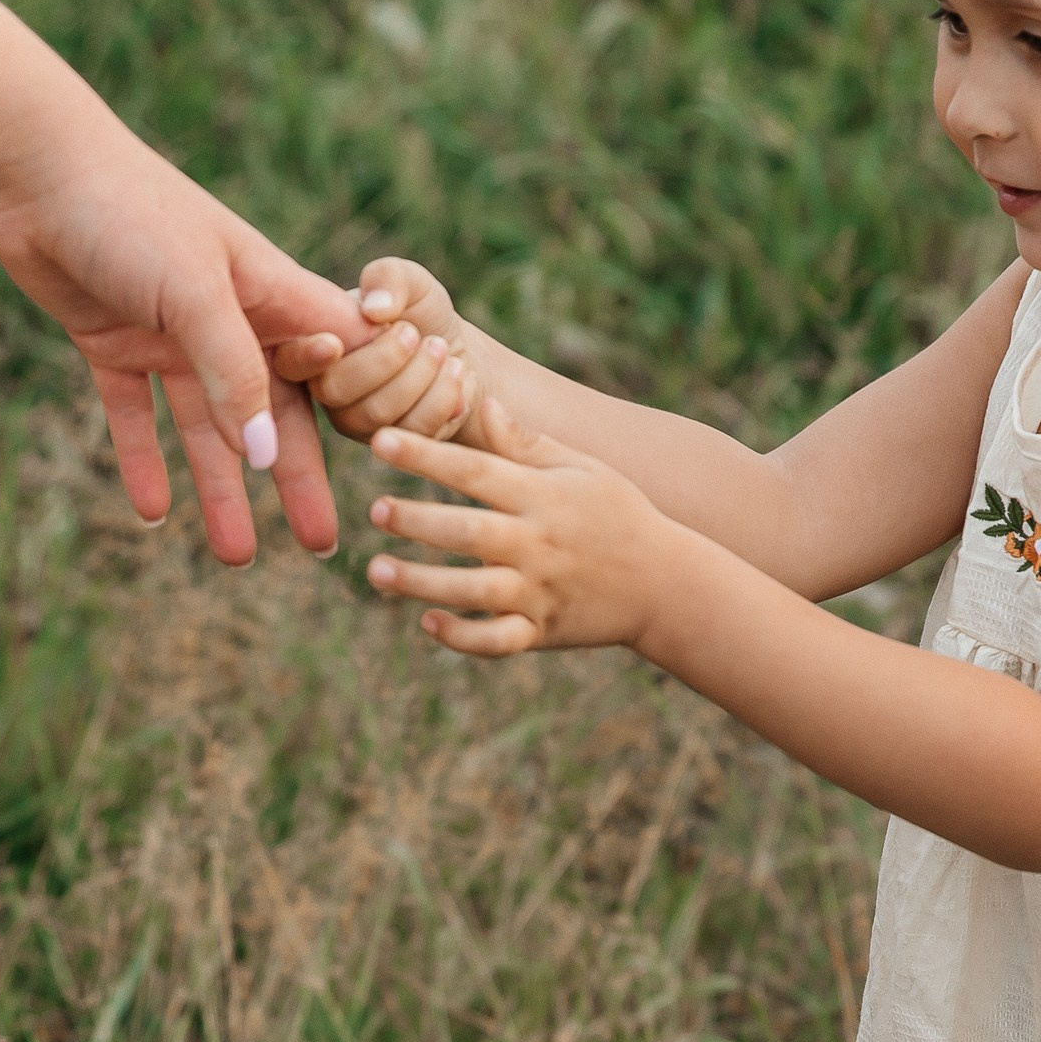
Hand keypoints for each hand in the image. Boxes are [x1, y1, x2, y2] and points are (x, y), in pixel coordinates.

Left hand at [0, 131, 368, 563]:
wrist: (33, 170)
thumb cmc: (130, 212)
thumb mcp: (196, 293)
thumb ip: (234, 374)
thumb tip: (266, 456)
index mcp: (271, 296)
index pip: (340, 362)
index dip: (366, 410)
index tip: (392, 468)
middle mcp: (230, 320)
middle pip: (276, 414)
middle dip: (296, 480)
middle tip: (321, 549)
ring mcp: (172, 334)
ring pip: (208, 428)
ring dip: (221, 491)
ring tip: (235, 558)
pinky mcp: (115, 341)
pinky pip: (137, 416)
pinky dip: (145, 462)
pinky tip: (153, 514)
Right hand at [273, 255, 477, 446]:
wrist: (456, 352)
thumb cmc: (420, 312)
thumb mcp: (410, 282)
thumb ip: (389, 279)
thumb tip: (375, 308)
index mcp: (314, 346)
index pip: (293, 360)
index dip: (309, 357)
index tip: (335, 344)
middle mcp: (325, 389)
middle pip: (335, 390)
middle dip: (384, 361)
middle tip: (416, 334)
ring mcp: (355, 422)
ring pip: (376, 414)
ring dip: (419, 377)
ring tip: (442, 350)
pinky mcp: (393, 444)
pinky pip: (411, 432)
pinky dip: (442, 399)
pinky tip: (456, 375)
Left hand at [365, 395, 682, 654]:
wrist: (665, 584)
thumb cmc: (618, 514)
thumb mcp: (581, 468)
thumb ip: (526, 442)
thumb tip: (482, 401)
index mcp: (543, 496)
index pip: (476, 471)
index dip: (427, 456)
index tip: (380, 441)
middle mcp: (538, 544)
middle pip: (469, 532)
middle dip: (418, 521)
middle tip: (375, 509)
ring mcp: (539, 592)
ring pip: (473, 591)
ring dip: (422, 583)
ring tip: (376, 571)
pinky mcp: (541, 631)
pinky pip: (497, 640)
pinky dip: (462, 637)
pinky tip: (427, 622)